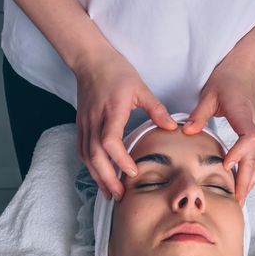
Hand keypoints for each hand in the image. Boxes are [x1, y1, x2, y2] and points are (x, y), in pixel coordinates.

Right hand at [74, 48, 177, 200]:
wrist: (90, 60)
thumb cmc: (116, 72)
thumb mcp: (140, 88)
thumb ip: (156, 109)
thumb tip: (173, 126)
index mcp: (111, 112)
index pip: (110, 142)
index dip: (120, 160)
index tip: (133, 172)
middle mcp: (94, 121)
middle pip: (95, 157)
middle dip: (107, 179)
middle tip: (120, 195)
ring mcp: (85, 124)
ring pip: (87, 157)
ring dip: (98, 177)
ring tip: (110, 193)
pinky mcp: (81, 125)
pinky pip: (83, 151)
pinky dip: (91, 167)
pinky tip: (100, 176)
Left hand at [182, 55, 254, 205]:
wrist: (246, 69)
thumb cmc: (228, 79)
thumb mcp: (209, 94)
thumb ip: (199, 114)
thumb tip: (187, 132)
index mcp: (245, 116)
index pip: (249, 139)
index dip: (239, 154)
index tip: (226, 166)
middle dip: (246, 180)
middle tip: (236, 201)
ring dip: (252, 180)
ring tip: (241, 198)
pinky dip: (253, 172)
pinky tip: (244, 183)